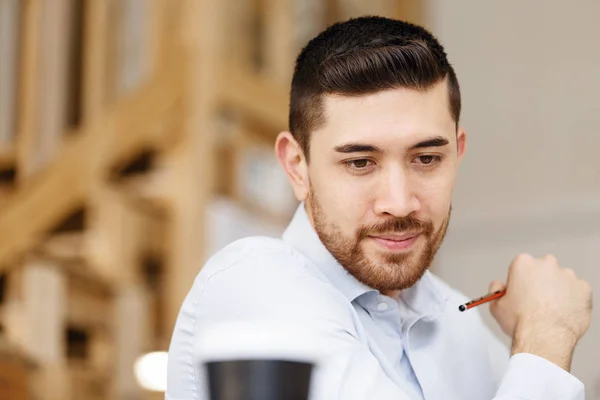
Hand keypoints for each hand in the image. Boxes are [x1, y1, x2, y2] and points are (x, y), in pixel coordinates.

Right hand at [489, 253, 592, 370]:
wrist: (545, 337)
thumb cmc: (523, 322)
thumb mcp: (496, 306)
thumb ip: (496, 290)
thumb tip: (498, 285)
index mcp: (524, 264)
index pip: (521, 266)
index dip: (520, 280)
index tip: (521, 291)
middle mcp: (546, 265)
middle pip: (543, 269)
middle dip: (540, 282)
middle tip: (536, 302)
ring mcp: (567, 276)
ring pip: (562, 280)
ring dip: (557, 290)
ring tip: (550, 310)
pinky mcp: (583, 289)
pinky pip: (578, 292)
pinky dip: (572, 300)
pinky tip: (563, 312)